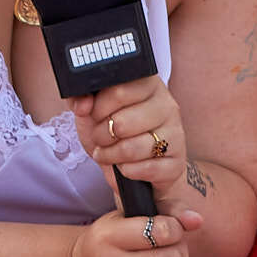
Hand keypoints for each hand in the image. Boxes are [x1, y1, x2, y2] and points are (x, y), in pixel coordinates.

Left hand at [70, 74, 184, 193]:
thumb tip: (82, 104)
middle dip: (102, 135)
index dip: (98, 107)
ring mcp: (175, 134)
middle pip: (121, 123)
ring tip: (108, 153)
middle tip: (101, 137)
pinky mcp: (176, 162)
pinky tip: (125, 167)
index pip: (118, 90)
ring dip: (111, 156)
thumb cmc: (116, 134)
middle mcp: (166, 105)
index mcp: (147, 84)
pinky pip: (143, 169)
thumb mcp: (93, 112)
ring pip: (131, 148)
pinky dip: (127, 171)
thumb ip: (80, 99)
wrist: (139, 170)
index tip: (96, 114)